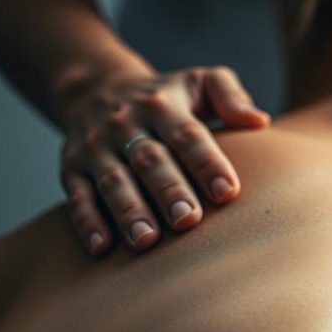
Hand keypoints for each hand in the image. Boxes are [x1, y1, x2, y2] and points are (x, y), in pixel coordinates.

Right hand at [59, 66, 269, 254]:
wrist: (96, 88)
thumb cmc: (168, 98)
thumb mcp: (199, 82)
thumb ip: (230, 96)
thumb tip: (259, 121)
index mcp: (163, 106)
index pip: (188, 135)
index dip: (207, 163)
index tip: (228, 192)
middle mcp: (126, 125)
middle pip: (150, 160)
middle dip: (169, 192)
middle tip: (188, 222)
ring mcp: (96, 147)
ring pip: (113, 181)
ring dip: (129, 212)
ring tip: (147, 241)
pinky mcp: (72, 169)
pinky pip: (77, 197)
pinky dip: (87, 223)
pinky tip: (102, 248)